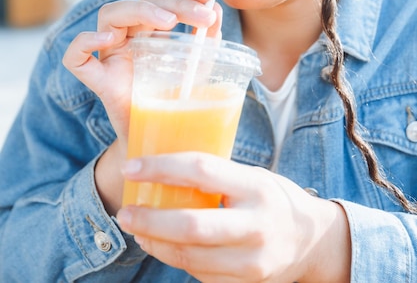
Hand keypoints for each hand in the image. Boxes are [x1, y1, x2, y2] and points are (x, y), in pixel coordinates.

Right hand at [62, 0, 222, 143]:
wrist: (161, 142)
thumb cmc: (176, 100)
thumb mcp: (198, 66)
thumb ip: (207, 37)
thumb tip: (217, 7)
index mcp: (150, 30)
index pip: (166, 1)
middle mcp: (127, 36)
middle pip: (142, 3)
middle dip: (175, 3)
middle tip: (203, 16)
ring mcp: (109, 56)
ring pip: (109, 15)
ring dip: (140, 11)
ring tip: (169, 21)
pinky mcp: (97, 80)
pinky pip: (75, 57)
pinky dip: (85, 42)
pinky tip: (108, 39)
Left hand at [117, 153, 350, 282]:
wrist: (312, 242)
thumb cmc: (272, 198)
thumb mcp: (252, 177)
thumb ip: (217, 176)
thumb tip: (161, 167)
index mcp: (256, 187)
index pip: (202, 170)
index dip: (161, 168)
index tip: (131, 167)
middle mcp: (256, 226)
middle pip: (191, 226)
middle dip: (149, 220)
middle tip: (124, 211)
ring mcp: (251, 263)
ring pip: (189, 258)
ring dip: (155, 243)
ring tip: (135, 228)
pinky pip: (198, 274)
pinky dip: (174, 258)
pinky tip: (160, 245)